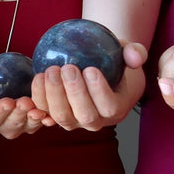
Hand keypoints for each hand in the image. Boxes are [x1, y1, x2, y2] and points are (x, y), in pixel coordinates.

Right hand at [0, 59, 48, 138]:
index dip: (1, 111)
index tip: (8, 102)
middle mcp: (4, 127)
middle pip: (13, 122)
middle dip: (20, 112)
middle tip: (25, 101)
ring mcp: (21, 126)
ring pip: (28, 124)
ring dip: (33, 117)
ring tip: (37, 108)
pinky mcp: (34, 122)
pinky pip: (42, 123)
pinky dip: (46, 120)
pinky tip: (49, 117)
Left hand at [31, 41, 148, 130]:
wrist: (99, 72)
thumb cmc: (115, 63)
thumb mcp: (128, 54)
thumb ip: (135, 52)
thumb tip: (136, 57)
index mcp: (116, 108)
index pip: (109, 106)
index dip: (99, 91)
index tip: (91, 69)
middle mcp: (95, 120)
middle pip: (85, 115)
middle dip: (75, 92)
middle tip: (68, 68)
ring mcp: (74, 121)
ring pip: (62, 116)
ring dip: (54, 94)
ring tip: (51, 70)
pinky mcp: (55, 116)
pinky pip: (44, 111)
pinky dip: (39, 97)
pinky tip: (38, 77)